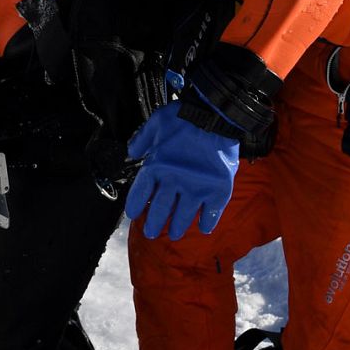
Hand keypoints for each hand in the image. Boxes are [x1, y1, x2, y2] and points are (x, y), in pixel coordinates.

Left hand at [124, 103, 239, 239]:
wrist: (215, 115)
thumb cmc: (183, 117)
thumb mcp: (155, 123)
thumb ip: (141, 140)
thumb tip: (131, 153)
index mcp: (156, 167)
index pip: (140, 193)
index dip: (135, 206)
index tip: (133, 215)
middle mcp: (174, 181)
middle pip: (160, 210)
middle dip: (153, 224)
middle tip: (151, 233)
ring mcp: (197, 188)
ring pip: (184, 215)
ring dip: (177, 227)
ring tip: (174, 234)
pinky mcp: (218, 190)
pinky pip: (211, 213)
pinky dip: (207, 223)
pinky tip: (203, 229)